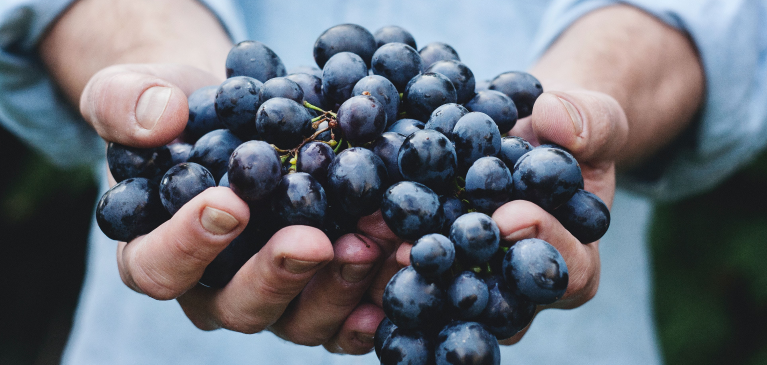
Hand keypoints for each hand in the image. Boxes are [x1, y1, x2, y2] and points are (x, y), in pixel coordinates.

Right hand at [81, 63, 403, 353]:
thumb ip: (126, 103)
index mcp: (156, 252)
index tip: (230, 204)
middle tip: (315, 240)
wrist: (239, 117)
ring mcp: (273, 297)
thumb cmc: (181, 112)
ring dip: (340, 286)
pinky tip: (400, 268)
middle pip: (239, 306)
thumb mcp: (135, 91)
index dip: (189, 245)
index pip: (159, 267)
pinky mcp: (319, 293)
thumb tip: (159, 119)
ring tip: (375, 241)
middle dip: (280, 275)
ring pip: (300, 319)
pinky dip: (374, 300)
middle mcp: (215, 289)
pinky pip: (346, 317)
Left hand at [390, 88, 627, 344]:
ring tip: (379, 243)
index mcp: (573, 261)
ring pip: (447, 293)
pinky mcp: (435, 264)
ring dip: (412, 271)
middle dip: (461, 271)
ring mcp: (474, 280)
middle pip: (497, 298)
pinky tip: (356, 234)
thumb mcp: (594, 119)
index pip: (567, 270)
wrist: (526, 135)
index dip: (543, 244)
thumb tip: (554, 118)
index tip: (510, 215)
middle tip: (424, 249)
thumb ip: (590, 121)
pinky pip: (413, 269)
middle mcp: (520, 287)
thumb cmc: (568, 134)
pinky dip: (385, 252)